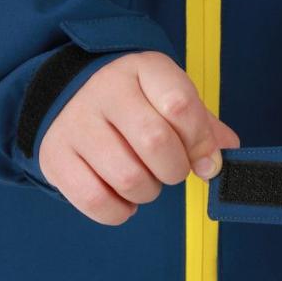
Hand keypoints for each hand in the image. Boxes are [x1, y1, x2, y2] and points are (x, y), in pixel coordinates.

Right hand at [39, 52, 239, 224]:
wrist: (68, 94)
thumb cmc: (134, 102)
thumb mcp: (168, 97)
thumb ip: (201, 125)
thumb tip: (227, 152)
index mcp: (142, 70)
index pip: (180, 105)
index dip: (200, 142)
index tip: (205, 160)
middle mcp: (104, 91)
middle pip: (155, 143)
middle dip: (175, 169)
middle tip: (170, 169)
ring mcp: (75, 124)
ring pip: (128, 178)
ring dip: (148, 191)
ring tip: (143, 178)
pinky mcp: (55, 158)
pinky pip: (96, 201)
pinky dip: (120, 210)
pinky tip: (122, 196)